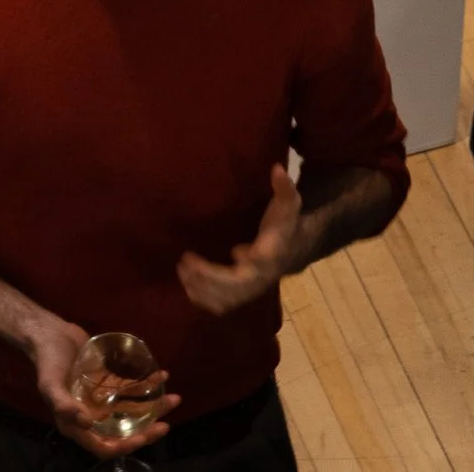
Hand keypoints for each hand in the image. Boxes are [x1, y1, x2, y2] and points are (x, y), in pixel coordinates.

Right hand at [27, 315, 176, 458]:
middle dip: (146, 431)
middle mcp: (91, 416)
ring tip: (174, 399)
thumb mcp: (50, 383)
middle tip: (165, 425)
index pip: (103, 446)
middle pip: (123, 432)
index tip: (143, 437)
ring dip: (154, 408)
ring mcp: (102, 401)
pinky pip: (132, 389)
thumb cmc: (47, 360)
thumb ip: (64, 405)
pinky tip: (162, 376)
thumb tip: (87, 423)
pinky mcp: (109, 384)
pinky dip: (148, 385)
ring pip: (132, 411)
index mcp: (75, 424)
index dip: (124, 446)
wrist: (49, 333)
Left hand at [179, 162, 303, 314]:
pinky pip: (221, 304)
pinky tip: (186, 284)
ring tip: (182, 269)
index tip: (237, 250)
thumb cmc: (283, 224)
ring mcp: (250, 288)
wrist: (292, 250)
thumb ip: (284, 188)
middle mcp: (261, 275)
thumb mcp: (287, 204)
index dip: (253, 259)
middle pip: (238, 286)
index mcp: (272, 253)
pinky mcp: (239, 294)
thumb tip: (277, 168)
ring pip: (227, 300)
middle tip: (185, 260)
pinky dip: (202, 298)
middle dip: (211, 276)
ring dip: (202, 289)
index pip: (264, 260)